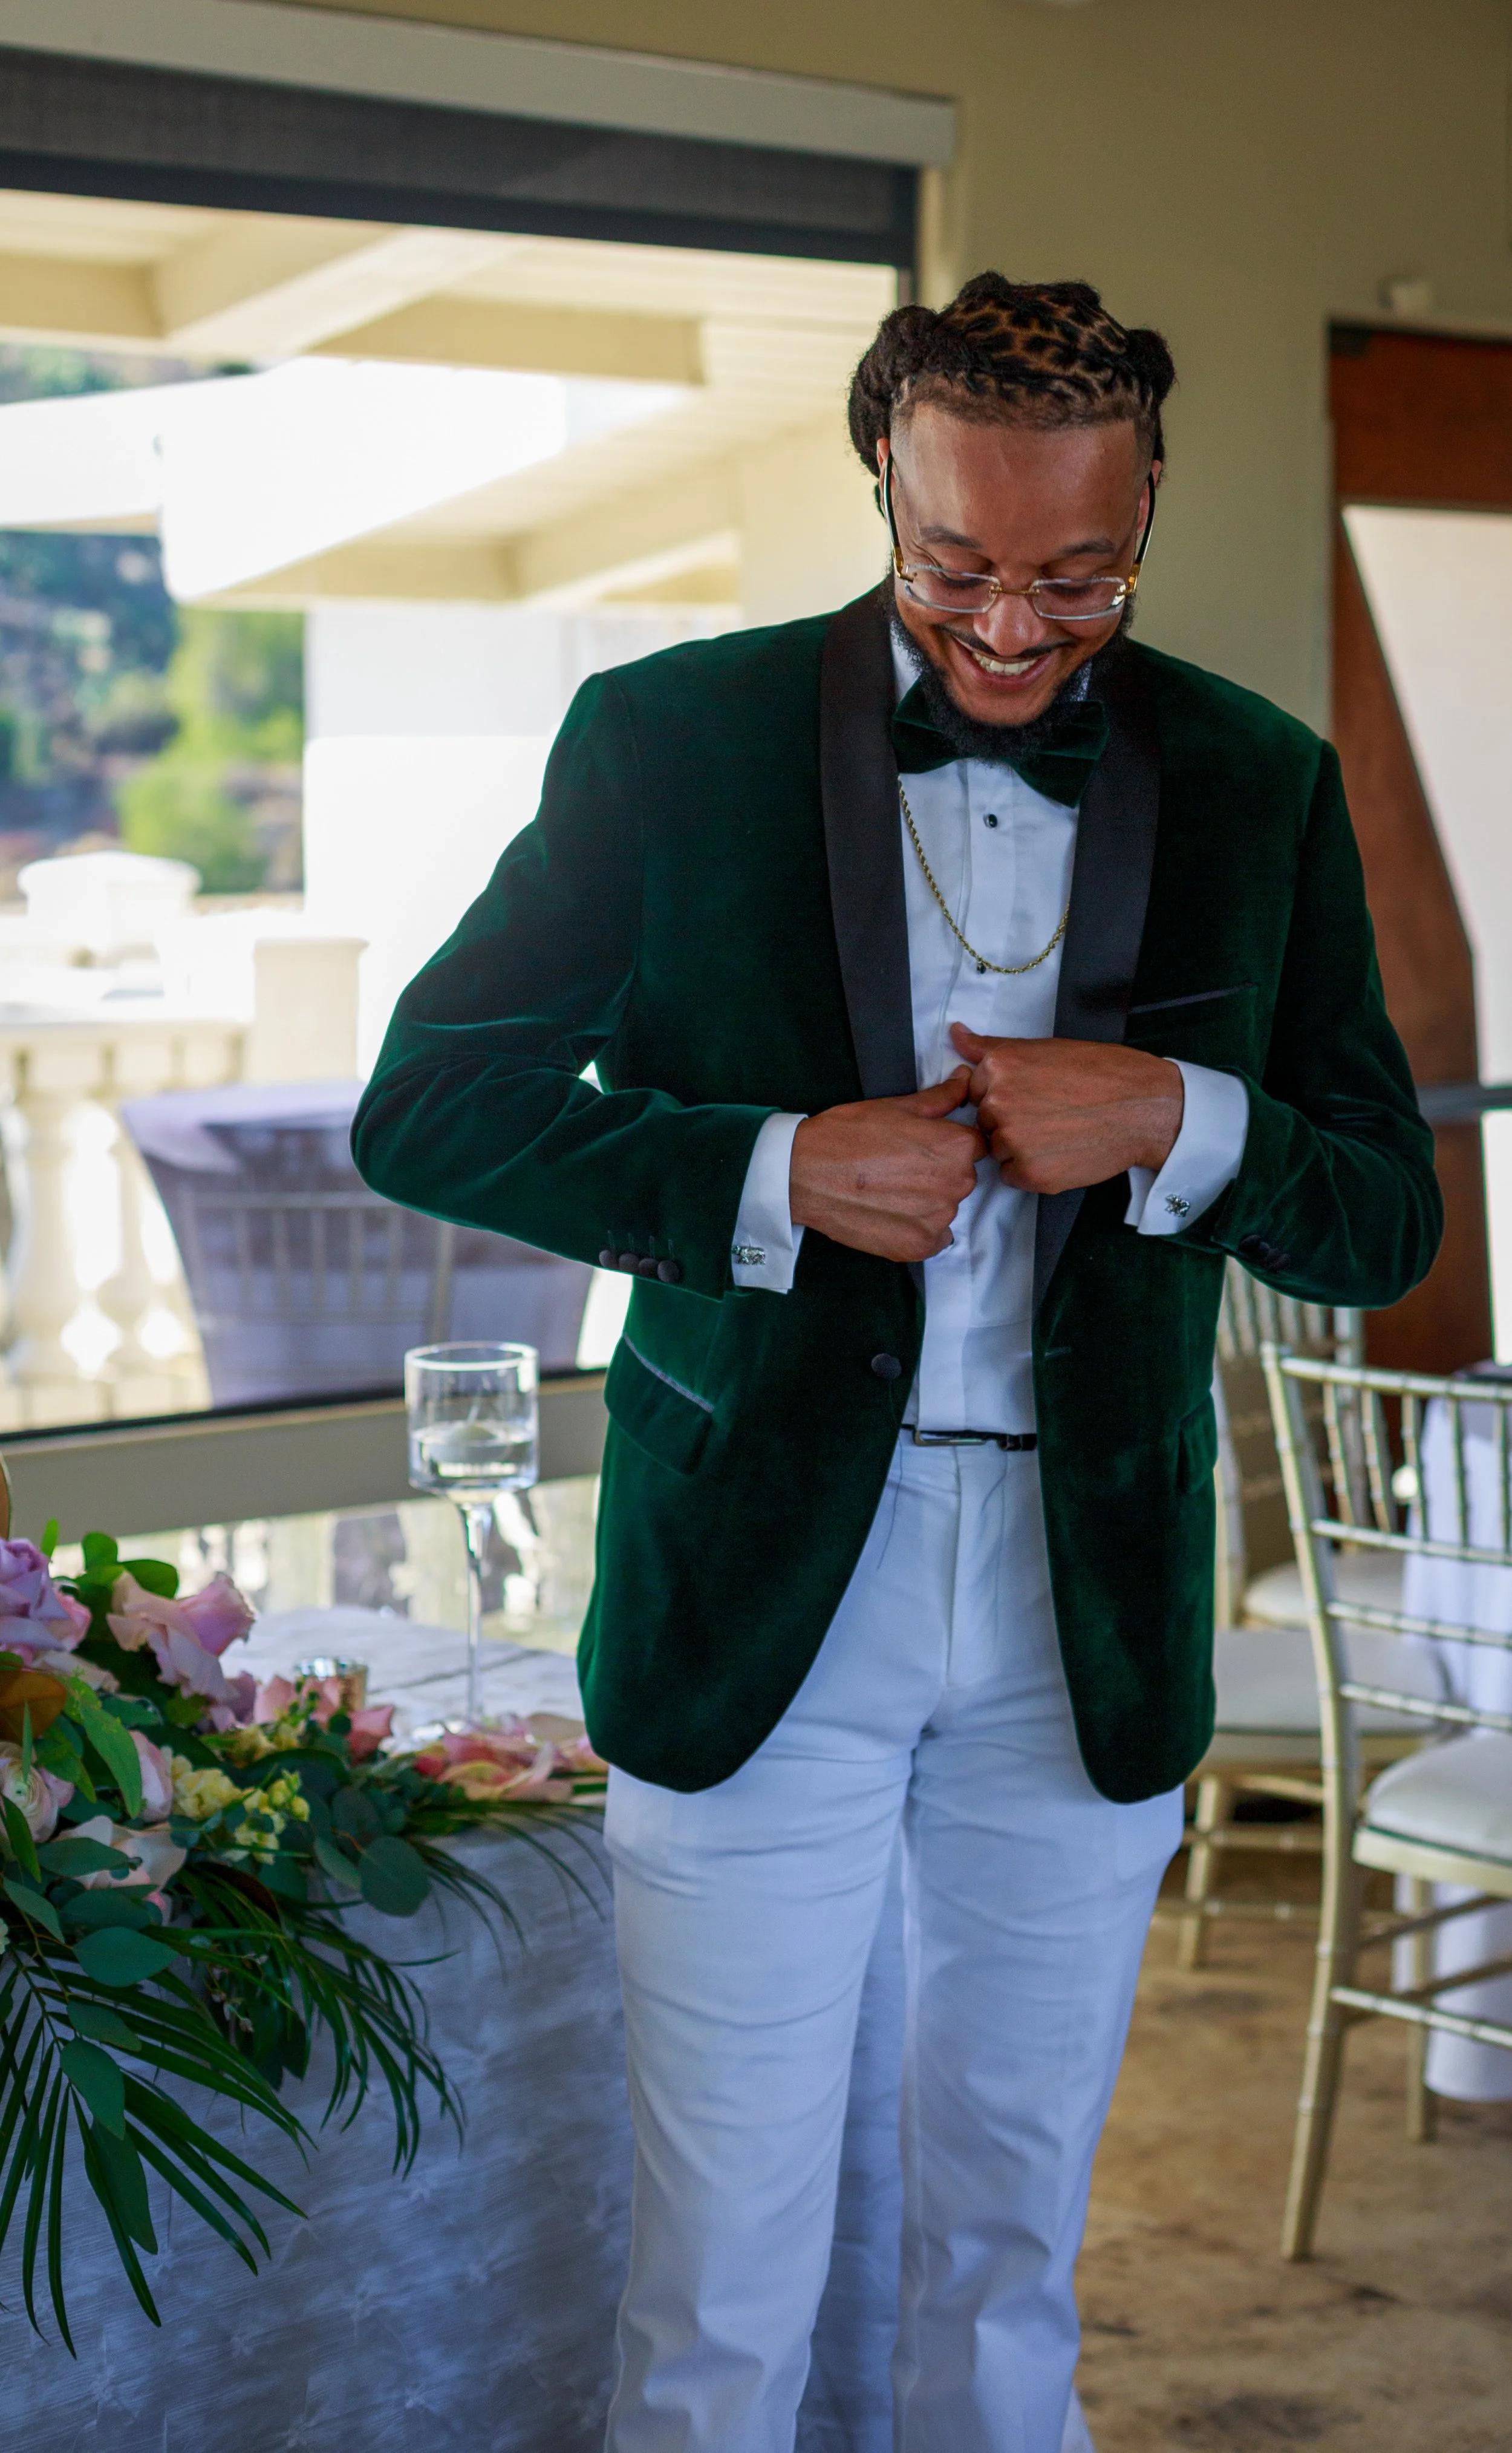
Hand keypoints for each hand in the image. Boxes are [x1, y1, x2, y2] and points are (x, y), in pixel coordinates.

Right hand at [790, 1070, 986, 1262]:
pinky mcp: (919, 1247)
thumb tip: (966, 1079)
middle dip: (939, 1172)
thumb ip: (941, 1097)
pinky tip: (890, 1213)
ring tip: (889, 1190)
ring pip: (945, 1207)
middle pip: (962, 1177)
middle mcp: (957, 1184)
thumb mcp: (897, 1106)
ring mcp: (939, 1219)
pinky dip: (916, 1228)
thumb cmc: (848, 1133)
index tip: (921, 1146)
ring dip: (927, 1201)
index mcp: (957, 1146)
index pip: (974, 1145)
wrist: (804, 1173)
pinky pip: (933, 1237)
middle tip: (898, 1166)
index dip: (947, 1143)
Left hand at [950, 1025, 1182, 1194]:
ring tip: (1059, 1131)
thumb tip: (955, 1034)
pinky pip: (1012, 1175)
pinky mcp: (1030, 1173)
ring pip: (998, 1150)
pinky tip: (1060, 1151)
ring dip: (1020, 1146)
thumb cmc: (1101, 1074)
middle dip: (1011, 1120)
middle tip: (1051, 1113)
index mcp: (999, 1068)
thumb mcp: (1043, 1049)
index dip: (1005, 1095)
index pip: (976, 1091)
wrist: (1143, 1107)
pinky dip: (1032, 1169)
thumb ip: (992, 1047)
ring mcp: (1013, 1140)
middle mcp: (999, 1102)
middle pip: (986, 1121)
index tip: (1033, 1095)